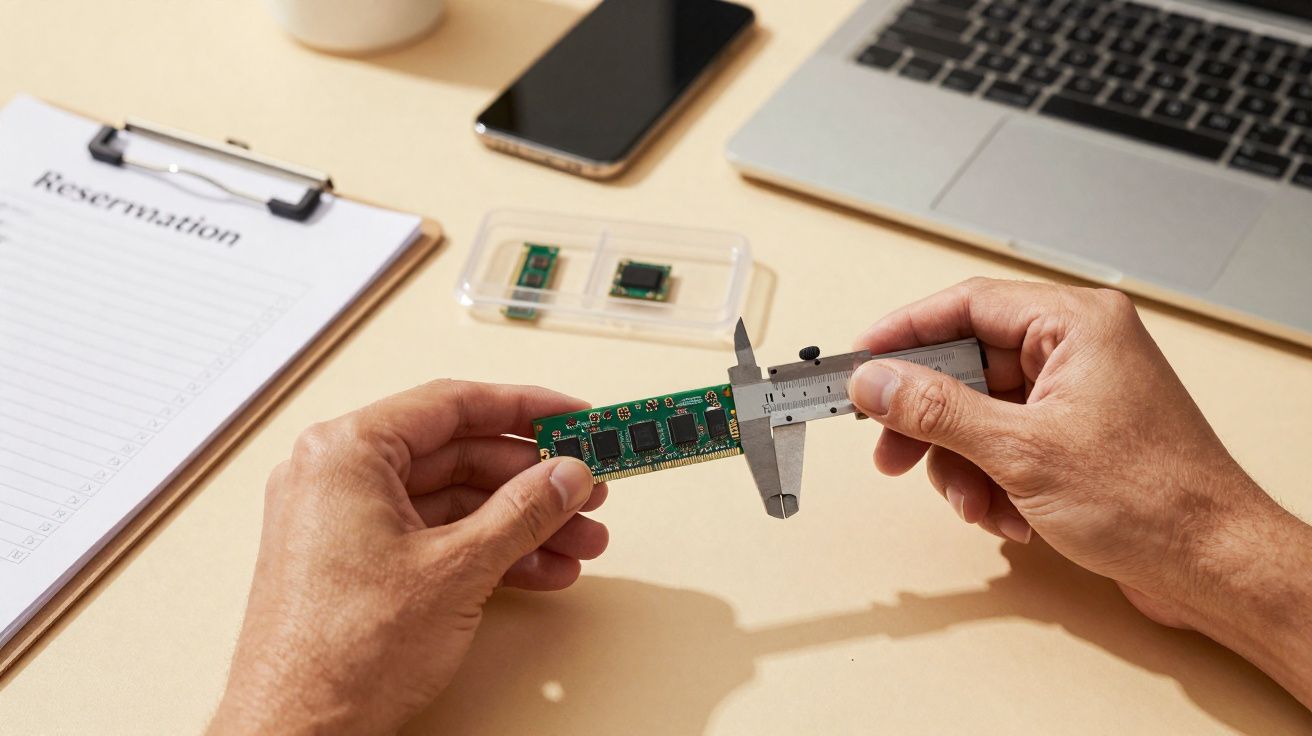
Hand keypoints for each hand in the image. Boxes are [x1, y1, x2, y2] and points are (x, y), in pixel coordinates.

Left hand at [208, 381, 607, 735]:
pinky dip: (488, 550)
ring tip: (577, 540)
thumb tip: (564, 476)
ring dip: (521, 522)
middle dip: (532, 480)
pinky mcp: (357, 563)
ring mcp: (345, 522)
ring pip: (453, 502)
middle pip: (458, 456)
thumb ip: (523, 511)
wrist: (297, 733)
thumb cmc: (340, 654)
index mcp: (346, 454)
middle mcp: (338, 478)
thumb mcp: (458, 569)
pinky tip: (539, 569)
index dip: (524, 410)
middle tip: (583, 488)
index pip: (452, 404)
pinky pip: (435, 537)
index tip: (571, 417)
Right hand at [848, 278, 1311, 704]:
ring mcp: (1077, 394)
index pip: (967, 304)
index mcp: (1076, 325)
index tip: (861, 360)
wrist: (1214, 566)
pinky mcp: (1076, 435)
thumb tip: (876, 381)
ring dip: (963, 465)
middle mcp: (1077, 349)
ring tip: (976, 505)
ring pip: (980, 413)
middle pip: (967, 365)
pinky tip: (1009, 517)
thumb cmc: (1154, 501)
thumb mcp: (1021, 451)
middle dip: (931, 421)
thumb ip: (937, 410)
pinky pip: (1005, 443)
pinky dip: (992, 481)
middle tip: (891, 451)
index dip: (905, 332)